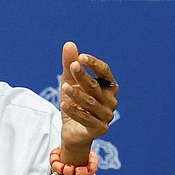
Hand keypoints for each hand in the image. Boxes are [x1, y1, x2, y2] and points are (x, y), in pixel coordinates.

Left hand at [59, 42, 118, 160]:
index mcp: (108, 86)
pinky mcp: (100, 128)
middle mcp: (111, 100)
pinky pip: (86, 118)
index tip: (80, 57)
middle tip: (72, 66)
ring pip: (90, 102)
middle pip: (96, 86)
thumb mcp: (69, 81)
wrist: (72, 130)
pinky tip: (64, 104)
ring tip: (64, 86)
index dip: (94, 64)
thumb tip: (69, 44)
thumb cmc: (74, 103)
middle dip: (83, 76)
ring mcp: (107, 115)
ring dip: (77, 94)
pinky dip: (74, 111)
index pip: (105, 72)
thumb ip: (70, 64)